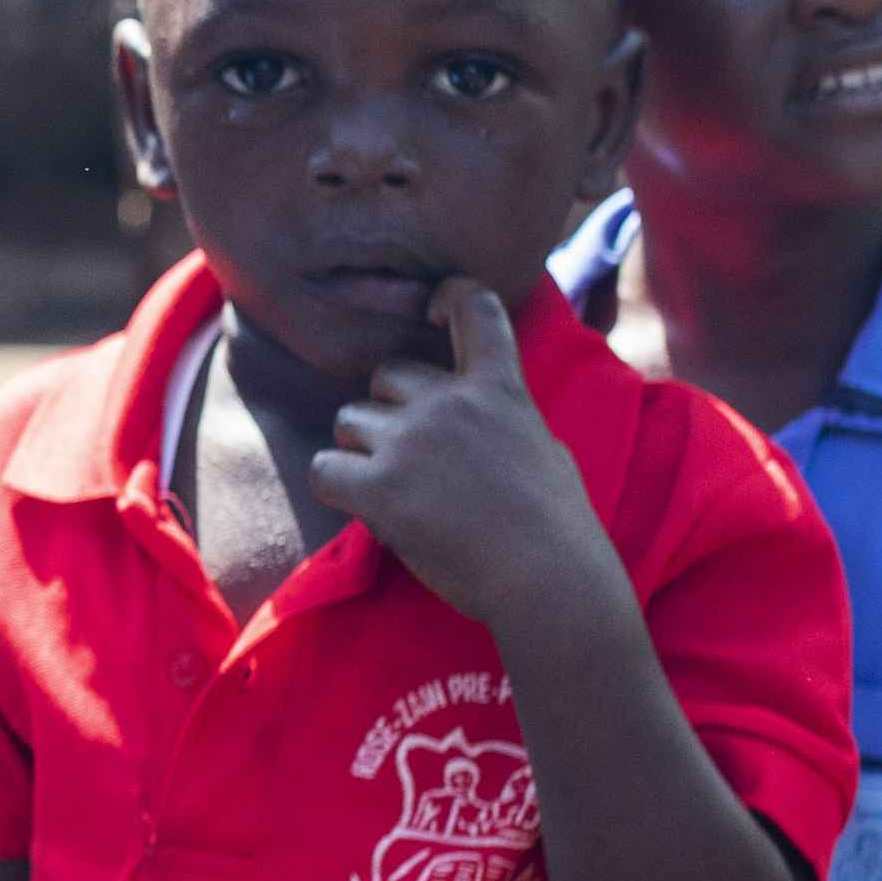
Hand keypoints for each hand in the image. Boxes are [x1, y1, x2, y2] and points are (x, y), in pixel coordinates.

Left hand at [307, 282, 613, 633]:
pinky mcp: (378, 488)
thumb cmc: (556, 530)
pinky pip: (325, 468)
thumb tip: (485, 415)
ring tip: (393, 490)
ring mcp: (411, 442)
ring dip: (361, 449)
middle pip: (386, 373)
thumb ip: (503, 418)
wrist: (549, 583)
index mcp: (500, 388)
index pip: (474, 306)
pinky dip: (335, 485)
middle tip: (409, 456)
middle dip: (389, 408)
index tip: (432, 309)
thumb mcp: (544, 448)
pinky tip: (360, 506)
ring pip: (350, 419)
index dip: (447, 297)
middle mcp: (451, 402)